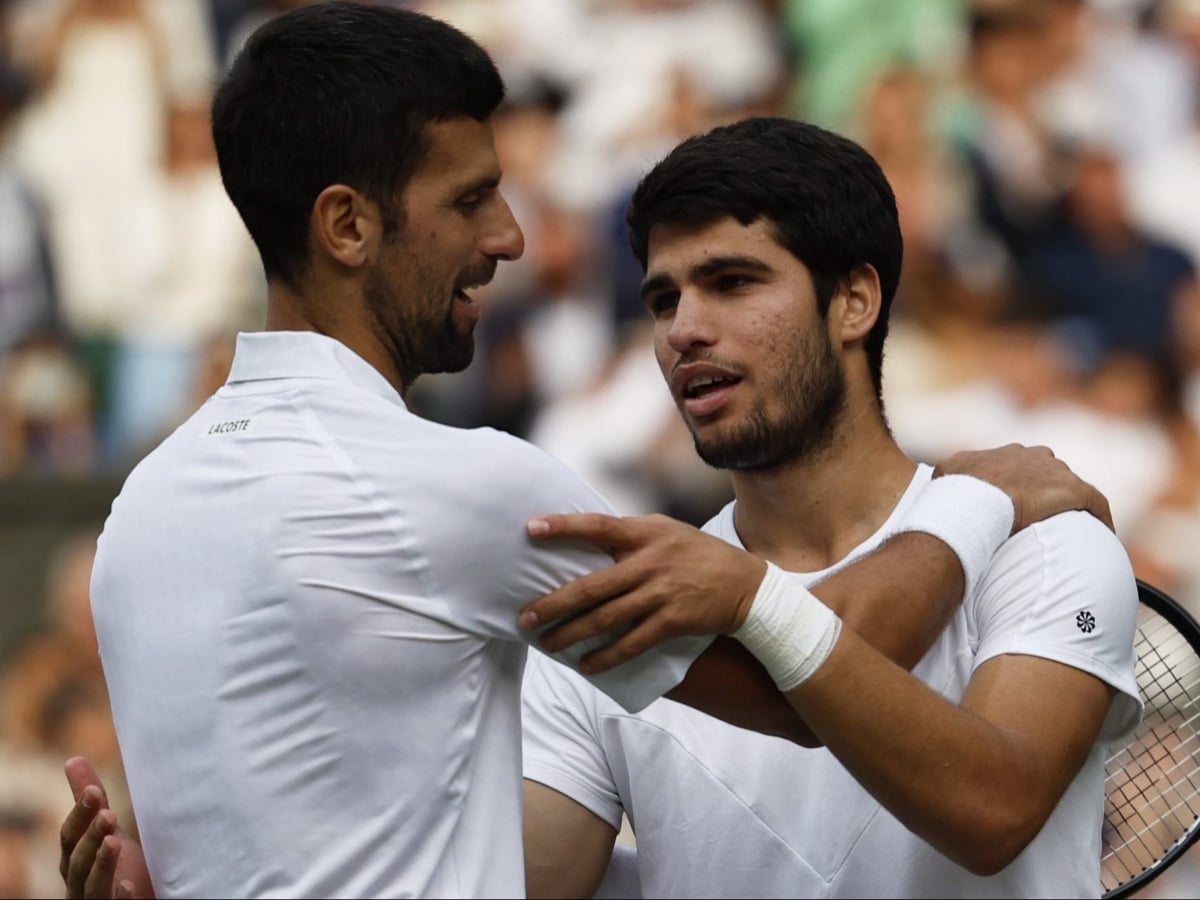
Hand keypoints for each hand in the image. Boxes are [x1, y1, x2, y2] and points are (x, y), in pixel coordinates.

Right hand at [61, 757, 153, 898]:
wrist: (143, 896)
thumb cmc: (121, 864)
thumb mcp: (107, 831)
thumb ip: (93, 804)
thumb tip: (72, 760)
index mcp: (75, 860)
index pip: (69, 836)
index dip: (79, 813)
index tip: (95, 790)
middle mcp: (79, 883)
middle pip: (77, 861)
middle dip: (90, 837)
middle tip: (109, 814)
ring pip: (92, 886)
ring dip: (101, 864)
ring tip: (114, 841)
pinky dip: (118, 898)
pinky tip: (127, 887)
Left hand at [520, 513, 765, 671]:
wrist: (746, 585)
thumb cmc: (697, 554)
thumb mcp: (666, 531)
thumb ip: (630, 534)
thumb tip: (586, 538)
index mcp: (646, 533)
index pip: (598, 526)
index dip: (564, 527)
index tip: (531, 528)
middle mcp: (650, 562)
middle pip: (592, 586)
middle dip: (554, 604)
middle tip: (525, 619)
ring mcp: (661, 593)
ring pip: (606, 619)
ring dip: (573, 634)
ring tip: (548, 645)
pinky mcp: (673, 621)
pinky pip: (632, 643)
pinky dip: (606, 657)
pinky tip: (587, 666)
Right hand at [934, 443, 1113, 532]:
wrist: (974, 502)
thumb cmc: (957, 492)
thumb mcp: (946, 474)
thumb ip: (952, 472)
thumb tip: (944, 478)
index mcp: (1007, 453)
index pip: (1023, 465)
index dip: (1023, 484)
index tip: (1020, 504)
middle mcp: (1034, 455)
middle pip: (1048, 472)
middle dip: (1047, 491)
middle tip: (1042, 519)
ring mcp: (1054, 471)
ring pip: (1070, 486)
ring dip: (1070, 505)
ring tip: (1070, 530)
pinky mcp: (1073, 489)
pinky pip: (1095, 502)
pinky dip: (1101, 516)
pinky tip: (1104, 534)